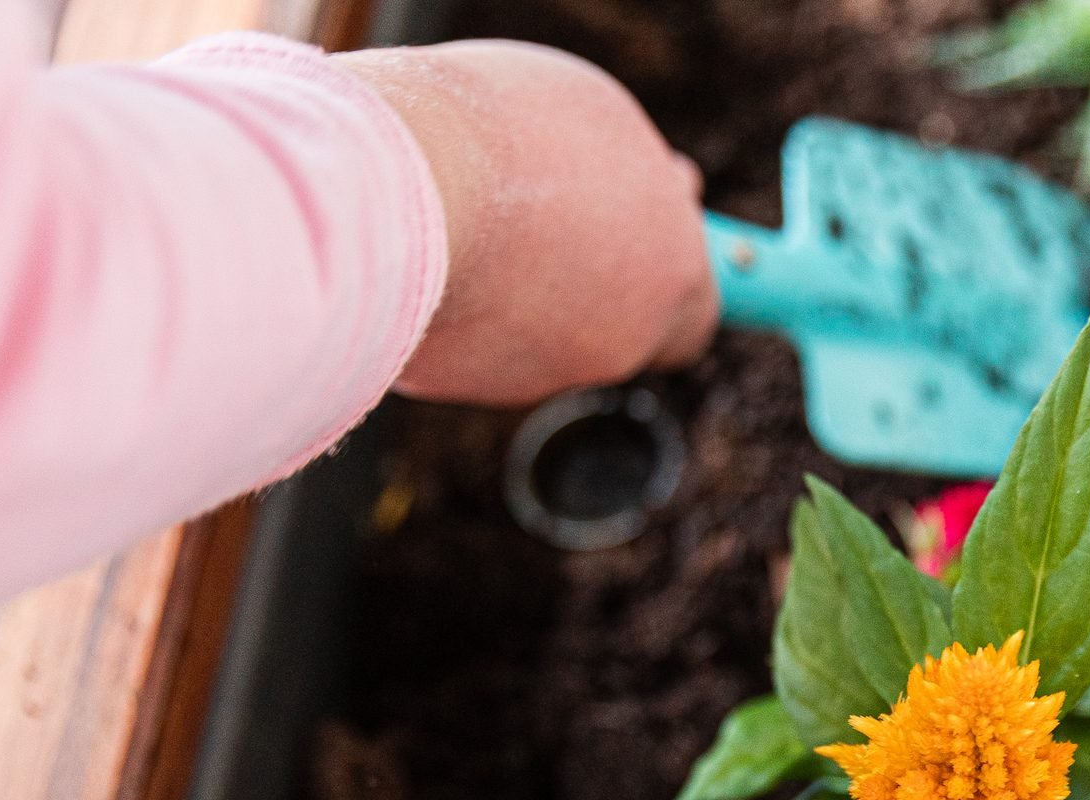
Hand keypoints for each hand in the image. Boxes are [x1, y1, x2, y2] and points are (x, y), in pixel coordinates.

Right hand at [336, 41, 716, 404]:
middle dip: (593, 283)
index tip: (643, 228)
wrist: (393, 186)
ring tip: (471, 210)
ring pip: (537, 333)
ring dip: (517, 285)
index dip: (666, 270)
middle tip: (551, 216)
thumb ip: (643, 182)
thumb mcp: (603, 125)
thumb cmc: (508, 133)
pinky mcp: (458, 383)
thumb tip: (666, 196)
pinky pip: (466, 337)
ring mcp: (536, 374)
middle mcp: (616, 345)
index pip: (696, 314)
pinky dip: (456, 301)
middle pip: (617, 326)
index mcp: (672, 277)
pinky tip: (427, 244)